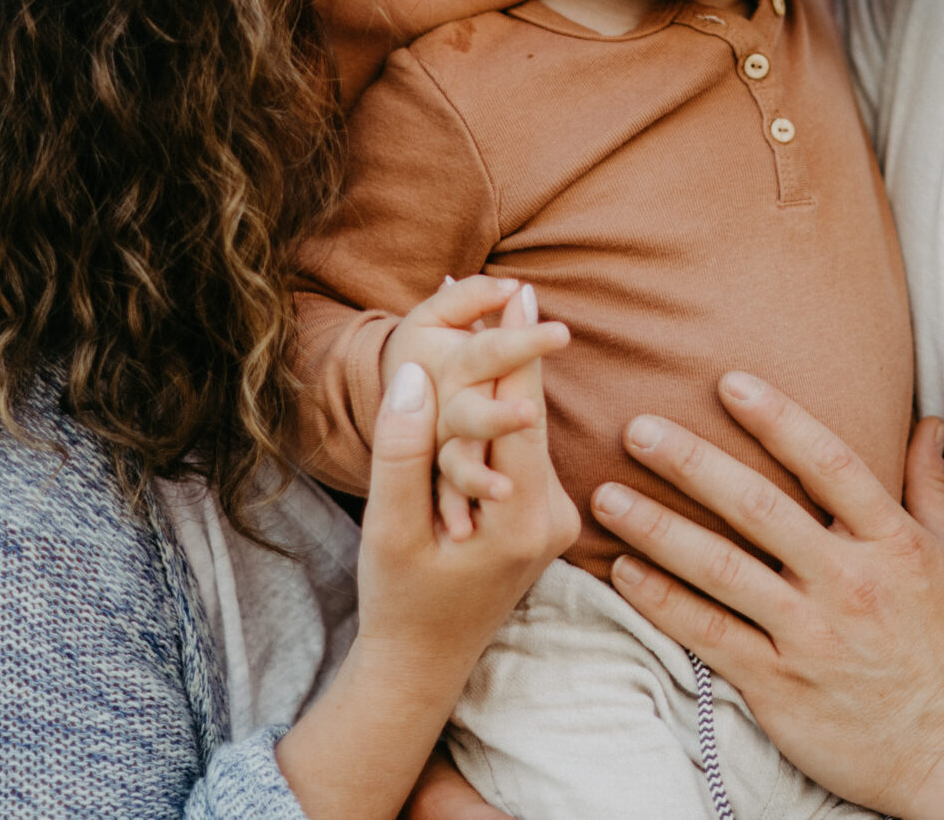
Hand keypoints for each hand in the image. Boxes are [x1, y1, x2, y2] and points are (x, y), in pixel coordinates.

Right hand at [274, 288, 576, 819]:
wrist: (422, 663)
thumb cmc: (399, 599)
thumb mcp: (389, 527)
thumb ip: (403, 451)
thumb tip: (417, 373)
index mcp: (520, 519)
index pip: (522, 414)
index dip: (517, 347)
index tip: (514, 289)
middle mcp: (552, 517)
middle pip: (532, 414)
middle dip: (515, 348)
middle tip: (508, 281)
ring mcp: (554, 519)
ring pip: (528, 431)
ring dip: (507, 378)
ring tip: (498, 308)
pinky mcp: (544, 518)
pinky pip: (524, 451)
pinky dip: (503, 413)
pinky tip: (490, 370)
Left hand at [590, 375, 943, 816]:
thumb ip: (933, 486)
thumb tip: (925, 422)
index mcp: (893, 544)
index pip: (829, 464)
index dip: (779, 419)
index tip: (730, 384)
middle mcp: (848, 582)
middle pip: (759, 509)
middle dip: (693, 463)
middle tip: (638, 427)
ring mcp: (809, 634)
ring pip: (720, 569)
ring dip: (658, 529)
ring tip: (607, 497)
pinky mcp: (779, 683)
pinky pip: (708, 634)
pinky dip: (662, 602)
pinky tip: (624, 573)